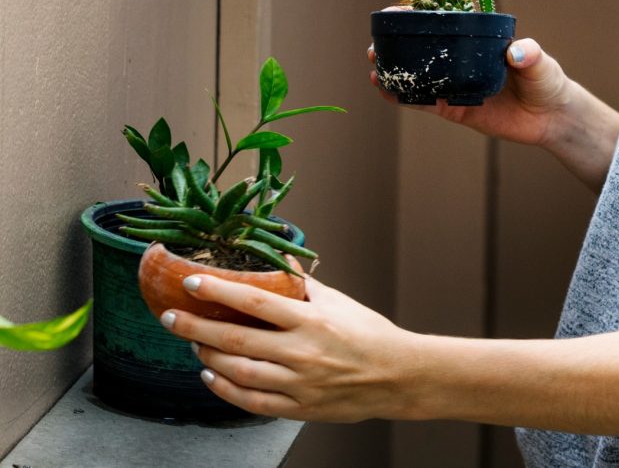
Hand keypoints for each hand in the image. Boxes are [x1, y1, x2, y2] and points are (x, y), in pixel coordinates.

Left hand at [161, 275, 419, 421]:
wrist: (397, 376)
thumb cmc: (369, 333)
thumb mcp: (339, 300)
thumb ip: (305, 283)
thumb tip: (282, 259)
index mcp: (311, 320)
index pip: (255, 302)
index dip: (219, 291)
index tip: (193, 281)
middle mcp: (302, 352)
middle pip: (237, 339)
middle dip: (197, 326)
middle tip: (171, 315)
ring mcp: (299, 384)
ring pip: (240, 373)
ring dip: (208, 356)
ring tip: (191, 341)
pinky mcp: (299, 408)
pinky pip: (253, 403)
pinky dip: (226, 390)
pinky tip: (211, 375)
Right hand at [368, 34, 572, 148]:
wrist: (550, 118)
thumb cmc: (546, 81)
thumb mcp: (540, 63)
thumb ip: (530, 54)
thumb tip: (516, 52)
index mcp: (476, 41)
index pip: (443, 24)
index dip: (417, 18)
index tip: (394, 14)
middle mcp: (460, 61)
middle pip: (423, 50)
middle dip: (397, 46)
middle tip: (376, 46)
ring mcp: (454, 85)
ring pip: (418, 76)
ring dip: (395, 72)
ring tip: (375, 68)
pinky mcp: (454, 109)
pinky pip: (425, 103)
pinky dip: (405, 99)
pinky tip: (386, 93)